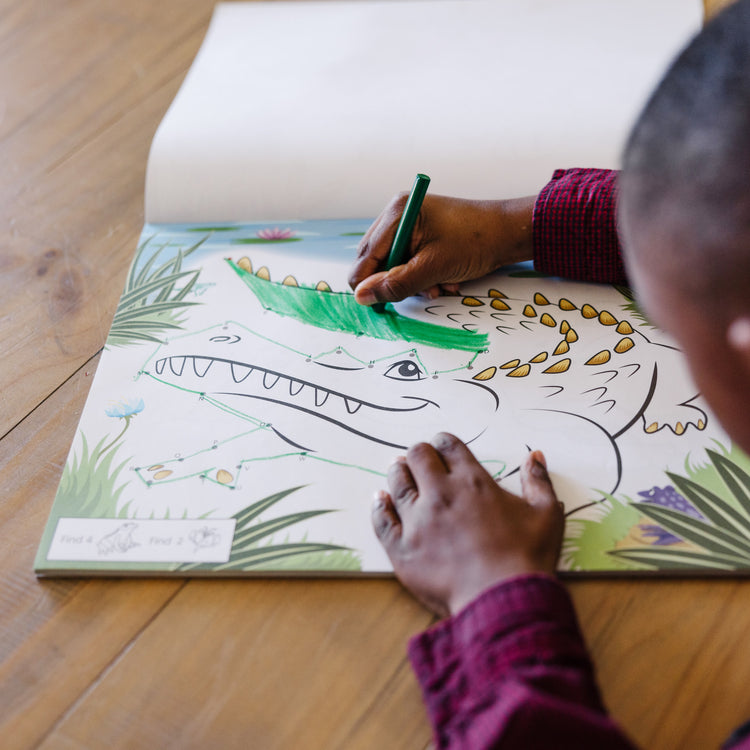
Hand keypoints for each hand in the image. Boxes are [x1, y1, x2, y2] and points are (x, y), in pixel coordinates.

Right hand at [348, 194, 535, 304]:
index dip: (371, 284)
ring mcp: (408, 224)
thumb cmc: (476, 242)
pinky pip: (408, 262)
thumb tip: (361, 297)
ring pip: (393, 266)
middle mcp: (397, 215)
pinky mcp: (419, 234)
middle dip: (398, 282)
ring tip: (440, 284)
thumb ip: (395, 285)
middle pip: (376, 262)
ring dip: (414, 282)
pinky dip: (423, 276)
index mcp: (397, 213)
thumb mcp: (433, 268)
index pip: (365, 257)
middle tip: (424, 290)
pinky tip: (443, 278)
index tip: (384, 304)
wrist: (509, 232)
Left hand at [372, 433, 562, 617]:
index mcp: (473, 481)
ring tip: (399, 469)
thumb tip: (535, 456)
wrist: (503, 599)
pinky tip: (380, 499)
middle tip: (420, 460)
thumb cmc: (527, 557)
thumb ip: (539, 481)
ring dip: (398, 472)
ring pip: (398, 483)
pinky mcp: (402, 548)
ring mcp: (418, 520)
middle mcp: (441, 494)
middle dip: (420, 454)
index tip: (443, 448)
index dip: (444, 443)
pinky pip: (382, 520)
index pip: (449, 447)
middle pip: (419, 457)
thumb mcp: (546, 514)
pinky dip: (379, 506)